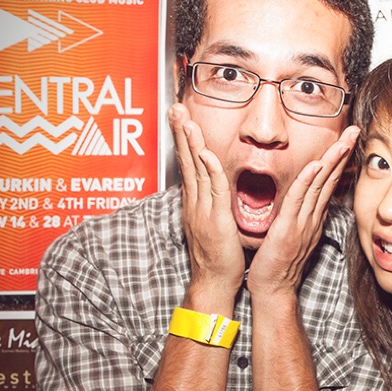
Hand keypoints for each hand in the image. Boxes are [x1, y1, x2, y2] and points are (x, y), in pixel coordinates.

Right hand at [169, 103, 245, 306]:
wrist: (214, 282)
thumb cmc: (217, 256)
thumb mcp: (211, 223)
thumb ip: (210, 203)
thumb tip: (210, 188)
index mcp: (194, 203)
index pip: (187, 164)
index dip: (183, 140)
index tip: (179, 118)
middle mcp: (194, 203)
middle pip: (186, 161)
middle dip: (180, 133)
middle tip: (174, 108)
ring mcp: (203, 210)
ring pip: (197, 171)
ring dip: (191, 144)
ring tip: (185, 121)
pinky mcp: (216, 220)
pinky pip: (214, 191)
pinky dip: (210, 171)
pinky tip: (205, 154)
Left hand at [247, 125, 358, 298]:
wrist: (273, 289)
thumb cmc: (278, 263)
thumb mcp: (293, 235)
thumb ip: (300, 216)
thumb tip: (304, 202)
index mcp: (313, 217)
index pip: (329, 182)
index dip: (339, 160)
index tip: (347, 140)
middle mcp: (313, 217)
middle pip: (331, 179)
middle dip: (343, 153)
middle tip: (355, 130)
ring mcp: (303, 223)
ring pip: (320, 185)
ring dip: (332, 161)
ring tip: (344, 140)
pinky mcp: (289, 229)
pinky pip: (299, 201)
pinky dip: (307, 182)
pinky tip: (315, 165)